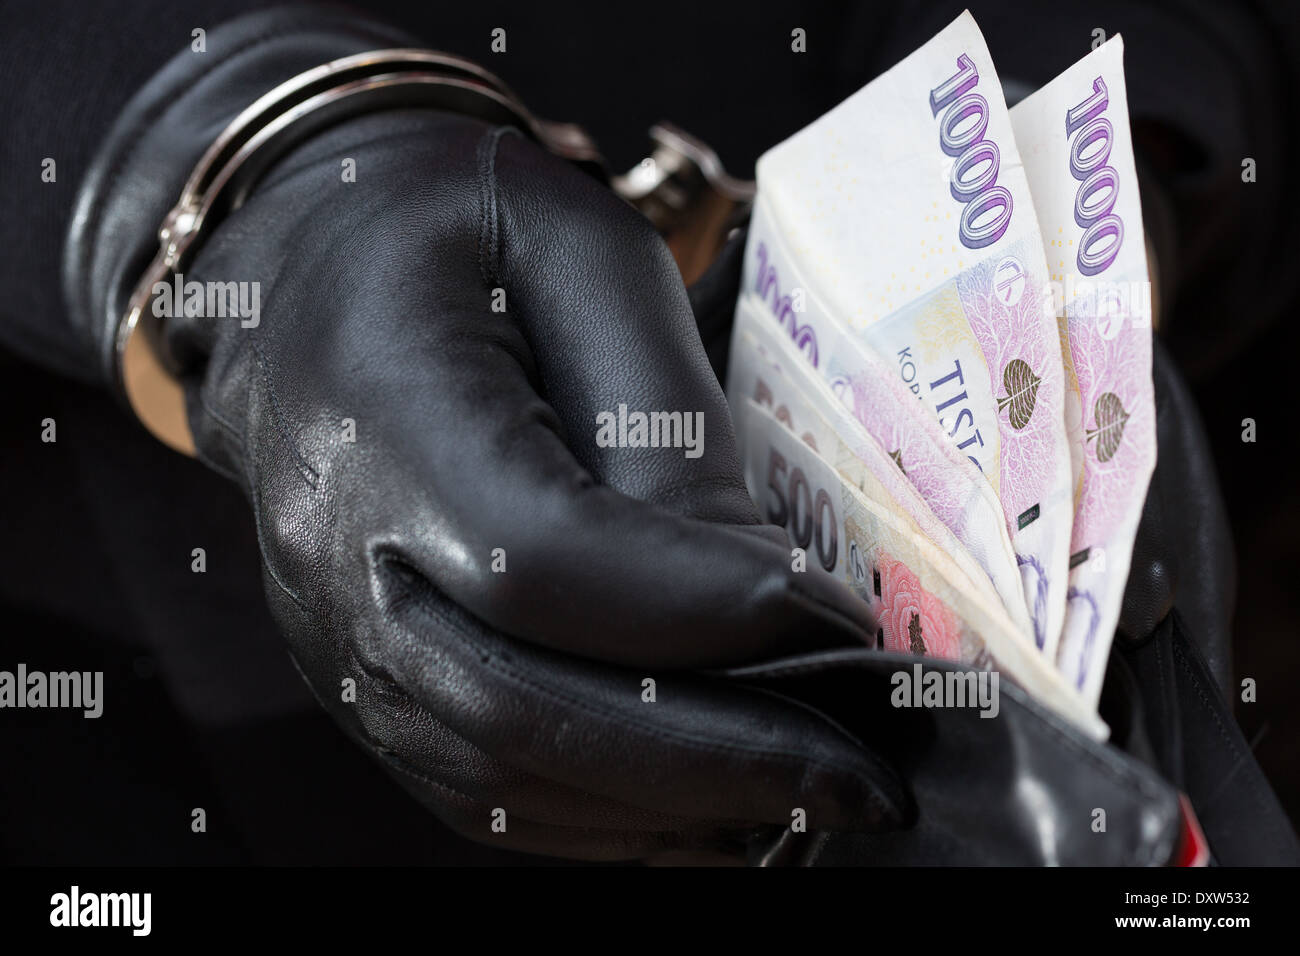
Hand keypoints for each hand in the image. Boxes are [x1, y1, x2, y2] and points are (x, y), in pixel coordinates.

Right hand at [67, 11, 903, 859]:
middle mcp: (334, 551)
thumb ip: (666, 427)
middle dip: (714, 760)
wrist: (313, 277)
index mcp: (386, 413)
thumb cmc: (462, 236)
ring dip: (667, 807)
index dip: (705, 611)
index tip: (844, 628)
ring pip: (500, 773)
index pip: (548, 560)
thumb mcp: (586, 262)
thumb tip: (760, 596)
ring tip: (805, 804)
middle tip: (865, 782)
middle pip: (520, 707)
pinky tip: (704, 809)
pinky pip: (473, 783)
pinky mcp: (357, 674)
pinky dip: (602, 815)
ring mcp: (331, 633)